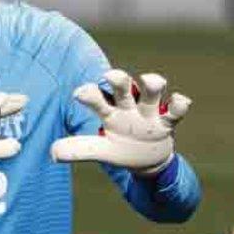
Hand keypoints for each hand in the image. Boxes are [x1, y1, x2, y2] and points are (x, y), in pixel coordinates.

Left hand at [50, 69, 189, 174]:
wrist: (147, 158)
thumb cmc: (119, 147)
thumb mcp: (101, 150)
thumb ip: (80, 149)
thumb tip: (52, 153)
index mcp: (109, 112)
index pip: (97, 98)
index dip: (90, 94)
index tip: (78, 93)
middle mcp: (128, 107)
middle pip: (123, 87)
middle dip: (118, 79)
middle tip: (109, 75)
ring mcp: (149, 113)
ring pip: (152, 91)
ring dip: (152, 83)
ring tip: (149, 80)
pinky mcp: (167, 122)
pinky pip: (175, 111)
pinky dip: (179, 104)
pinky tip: (180, 101)